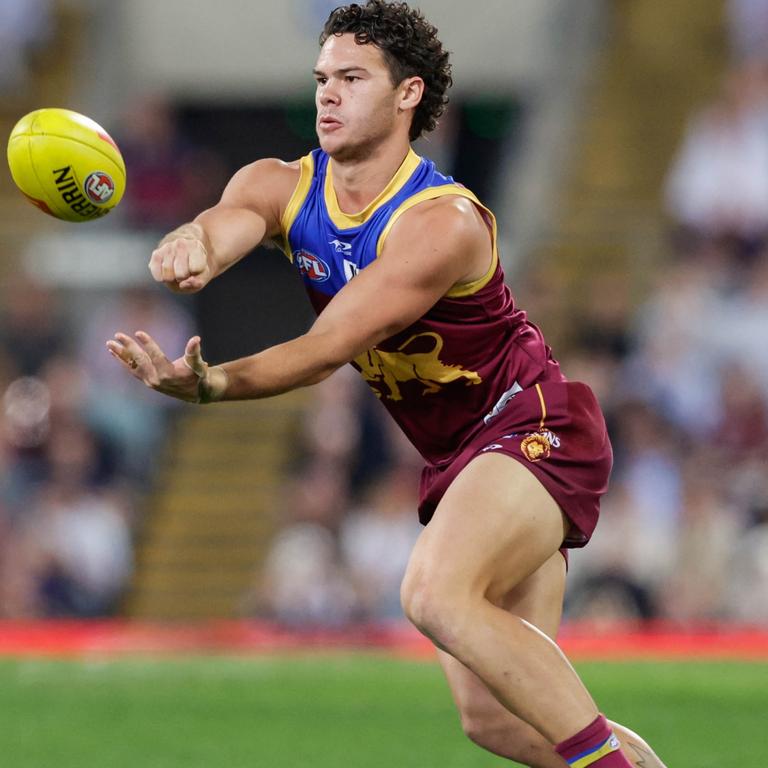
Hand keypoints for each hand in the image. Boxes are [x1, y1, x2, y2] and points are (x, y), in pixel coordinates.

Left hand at [106, 332, 227, 402]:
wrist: (195, 392)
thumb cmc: (198, 375)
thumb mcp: (198, 364)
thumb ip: (194, 352)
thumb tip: (196, 339)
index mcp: (169, 375)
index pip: (155, 357)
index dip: (148, 344)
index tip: (138, 332)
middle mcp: (156, 379)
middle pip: (139, 360)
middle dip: (128, 347)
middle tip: (118, 335)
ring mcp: (150, 381)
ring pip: (132, 366)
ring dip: (120, 355)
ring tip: (109, 344)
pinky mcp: (147, 381)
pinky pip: (132, 370)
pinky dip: (123, 361)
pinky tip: (114, 353)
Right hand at [149, 233, 212, 292]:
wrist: (182, 253)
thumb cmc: (194, 266)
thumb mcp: (203, 275)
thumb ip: (197, 282)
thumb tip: (183, 284)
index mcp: (196, 246)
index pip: (195, 269)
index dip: (195, 274)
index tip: (195, 269)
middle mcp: (180, 244)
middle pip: (180, 274)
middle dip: (183, 278)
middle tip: (184, 271)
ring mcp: (166, 248)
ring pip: (167, 275)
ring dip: (172, 279)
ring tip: (176, 271)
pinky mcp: (156, 254)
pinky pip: (157, 274)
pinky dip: (161, 279)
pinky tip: (166, 274)